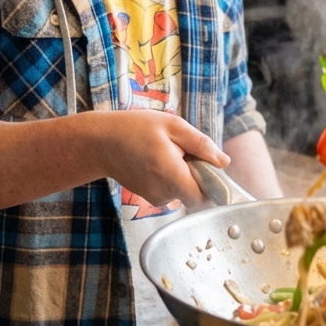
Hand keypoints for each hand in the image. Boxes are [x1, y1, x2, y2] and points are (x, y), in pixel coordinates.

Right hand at [98, 110, 228, 208]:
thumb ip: (201, 145)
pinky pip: (172, 190)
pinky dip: (172, 177)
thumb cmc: (136, 129)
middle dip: (198, 174)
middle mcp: (164, 193)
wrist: (101, 142)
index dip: (215, 185)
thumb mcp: (173, 126)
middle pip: (196, 193)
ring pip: (184, 191)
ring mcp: (155, 198)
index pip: (205, 197)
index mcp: (171, 175)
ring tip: (167, 153)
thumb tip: (225, 162)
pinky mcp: (150, 198)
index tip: (210, 166)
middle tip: (184, 151)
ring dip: (184, 174)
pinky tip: (158, 161)